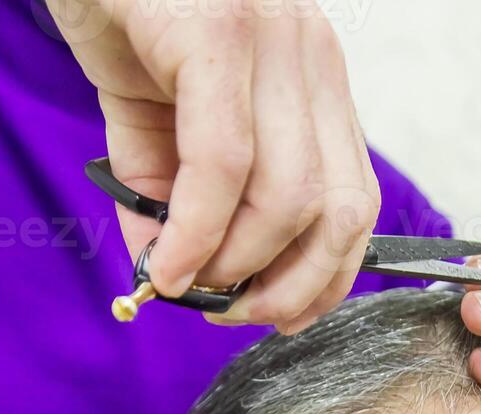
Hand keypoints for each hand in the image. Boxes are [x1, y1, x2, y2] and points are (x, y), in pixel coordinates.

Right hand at [51, 0, 378, 332]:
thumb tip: (174, 281)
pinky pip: (224, 160)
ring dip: (237, 265)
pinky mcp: (218, 32)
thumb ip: (172, 201)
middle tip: (229, 313)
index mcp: (315, 85)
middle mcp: (311, 61)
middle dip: (289, 287)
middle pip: (340, 210)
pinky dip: (198, 228)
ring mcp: (272, 41)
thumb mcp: (157, 125)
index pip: (357, 202)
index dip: (325, 278)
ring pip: (289, 195)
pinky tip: (166, 259)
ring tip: (187, 282)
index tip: (277, 317)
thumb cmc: (123, 20)